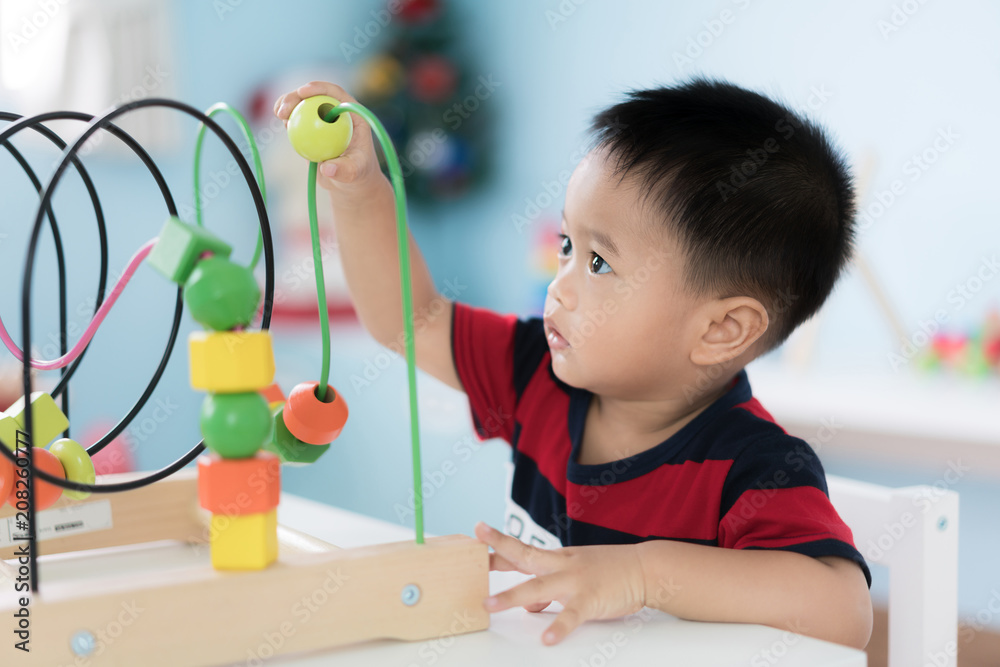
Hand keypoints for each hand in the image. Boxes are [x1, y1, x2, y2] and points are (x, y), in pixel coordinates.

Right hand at [273, 81, 384, 193]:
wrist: (349, 180)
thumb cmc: (358, 174)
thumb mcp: (355, 173)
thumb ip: (344, 170)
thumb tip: (327, 168)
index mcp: (352, 114)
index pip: (335, 94)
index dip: (319, 88)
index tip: (303, 92)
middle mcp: (336, 112)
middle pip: (315, 96)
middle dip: (297, 96)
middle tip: (284, 109)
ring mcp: (322, 120)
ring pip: (302, 105)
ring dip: (288, 104)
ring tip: (279, 113)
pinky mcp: (311, 129)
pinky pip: (297, 120)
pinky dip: (287, 118)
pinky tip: (280, 120)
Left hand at [474, 522, 646, 644]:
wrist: (647, 568)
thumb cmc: (611, 571)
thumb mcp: (576, 574)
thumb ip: (549, 588)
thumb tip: (528, 606)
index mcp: (559, 558)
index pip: (523, 550)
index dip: (499, 543)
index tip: (477, 534)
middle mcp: (563, 565)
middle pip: (524, 557)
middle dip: (498, 556)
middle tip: (475, 558)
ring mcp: (575, 581)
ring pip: (538, 587)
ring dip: (511, 596)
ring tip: (490, 605)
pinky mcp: (591, 600)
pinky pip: (571, 615)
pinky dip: (559, 627)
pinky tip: (547, 639)